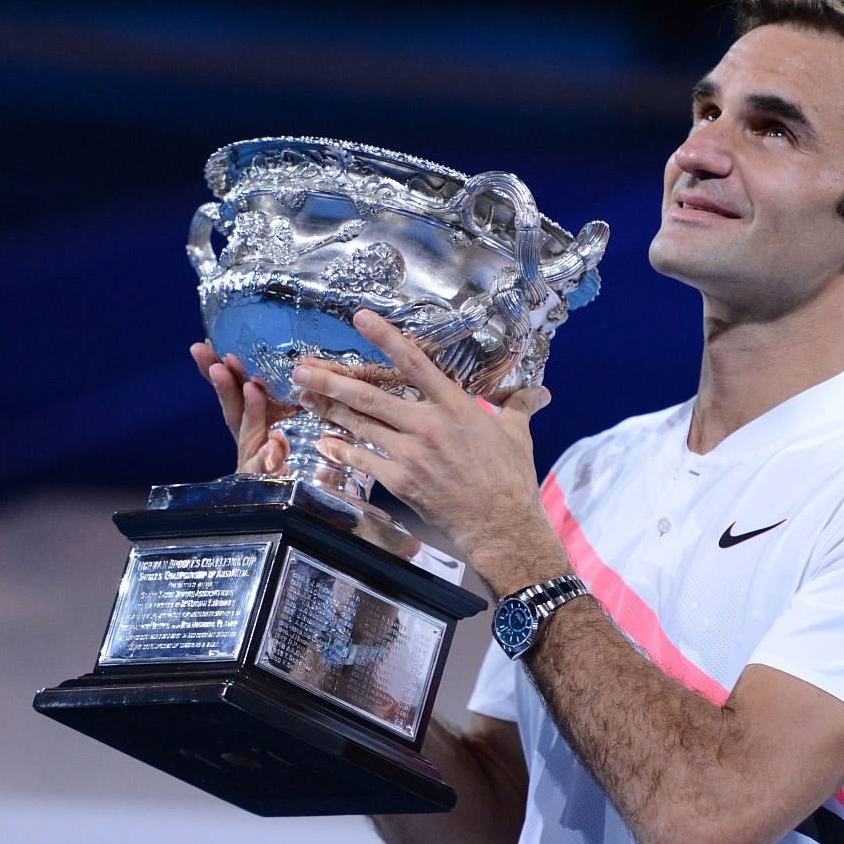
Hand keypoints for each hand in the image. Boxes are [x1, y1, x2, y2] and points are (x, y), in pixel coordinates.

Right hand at [190, 341, 292, 473]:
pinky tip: (277, 443)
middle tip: (218, 365)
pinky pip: (270, 465)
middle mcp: (246, 437)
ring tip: (253, 388)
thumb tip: (267, 369)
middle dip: (225, 385)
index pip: (230, 390)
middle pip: (232, 408)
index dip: (217, 370)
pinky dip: (272, 455)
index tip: (203, 347)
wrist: (279, 498)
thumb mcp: (282, 421)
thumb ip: (273, 399)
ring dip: (251, 408)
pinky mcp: (266, 477)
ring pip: (250, 432)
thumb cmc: (280, 455)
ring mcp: (254, 457)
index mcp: (248, 420)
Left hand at [292, 310, 567, 588]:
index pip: (414, 362)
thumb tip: (541, 393)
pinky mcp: (399, 481)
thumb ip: (520, 407)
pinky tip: (324, 444)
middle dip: (331, 380)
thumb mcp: (518, 436)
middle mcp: (427, 424)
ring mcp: (410, 453)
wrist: (502, 526)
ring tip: (305, 397)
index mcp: (455, 406)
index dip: (384, 337)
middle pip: (370, 394)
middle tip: (302, 368)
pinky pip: (362, 461)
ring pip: (360, 424)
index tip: (359, 317)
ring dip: (329, 410)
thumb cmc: (511, 479)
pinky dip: (340, 452)